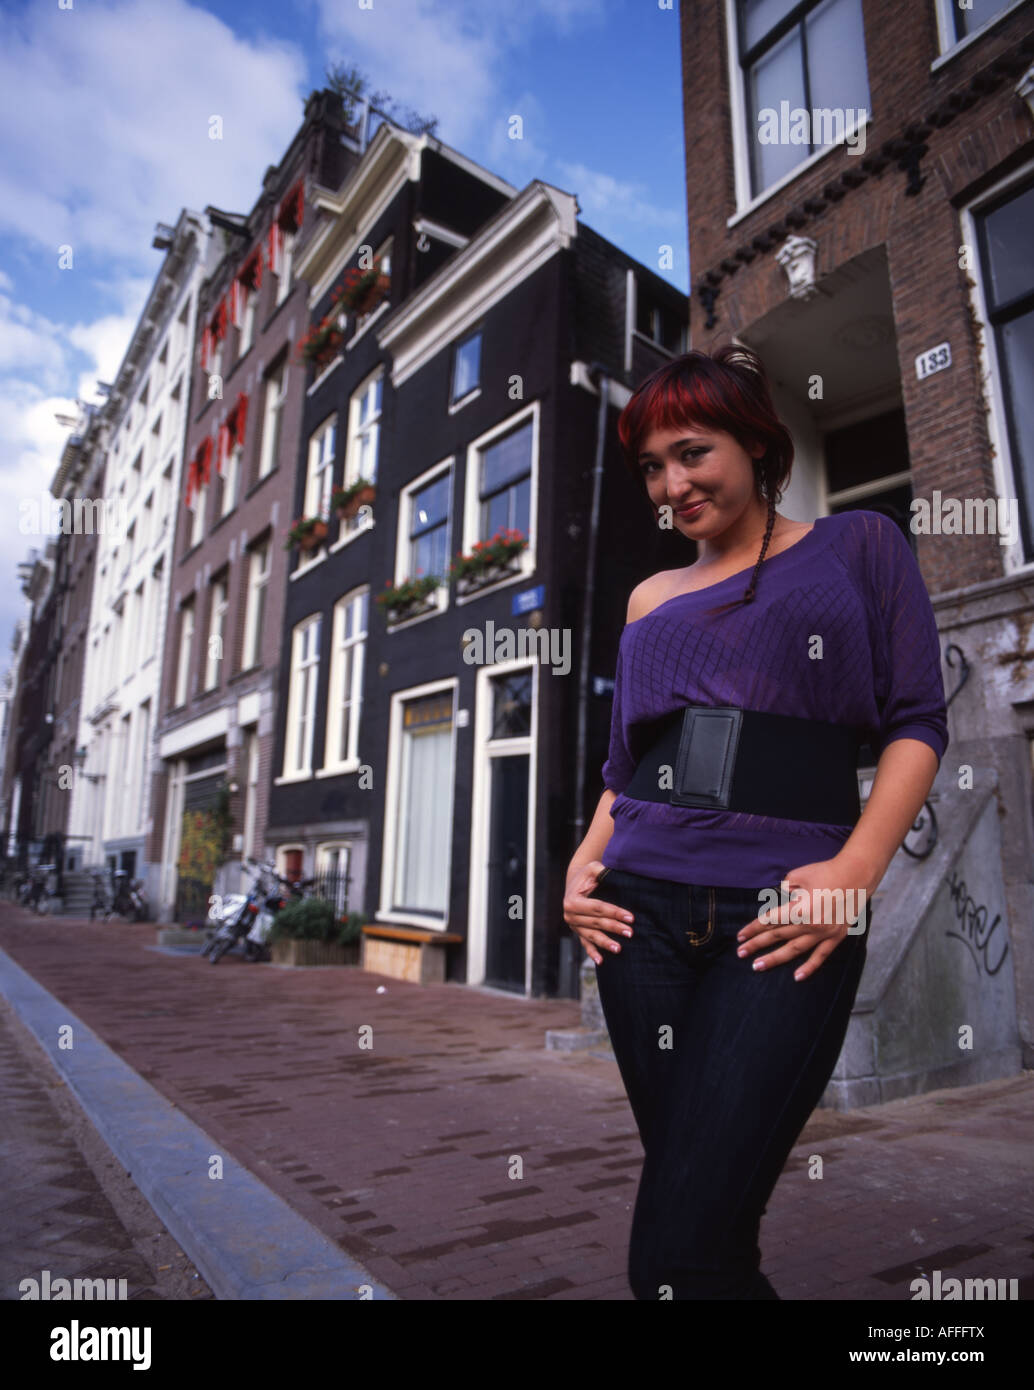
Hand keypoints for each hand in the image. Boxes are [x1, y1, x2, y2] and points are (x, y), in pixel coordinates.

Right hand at [563, 861, 634, 965]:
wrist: (575, 882)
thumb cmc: (586, 875)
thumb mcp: (592, 869)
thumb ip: (601, 871)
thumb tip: (612, 874)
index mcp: (572, 901)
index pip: (597, 908)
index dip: (614, 912)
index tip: (630, 917)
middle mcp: (570, 915)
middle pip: (596, 923)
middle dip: (614, 927)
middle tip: (630, 932)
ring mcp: (573, 926)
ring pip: (591, 935)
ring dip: (605, 943)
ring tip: (619, 948)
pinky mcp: (577, 932)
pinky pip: (585, 943)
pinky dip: (592, 952)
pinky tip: (601, 961)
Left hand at [734, 854, 871, 980]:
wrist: (857, 876)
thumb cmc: (825, 872)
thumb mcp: (798, 875)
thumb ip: (784, 888)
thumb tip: (777, 898)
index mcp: (799, 909)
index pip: (770, 921)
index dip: (753, 928)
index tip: (740, 936)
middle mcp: (810, 924)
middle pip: (778, 936)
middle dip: (757, 945)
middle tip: (740, 953)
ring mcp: (824, 933)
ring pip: (794, 950)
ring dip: (775, 958)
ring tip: (757, 966)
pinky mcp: (836, 936)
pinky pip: (821, 956)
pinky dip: (810, 967)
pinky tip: (797, 977)